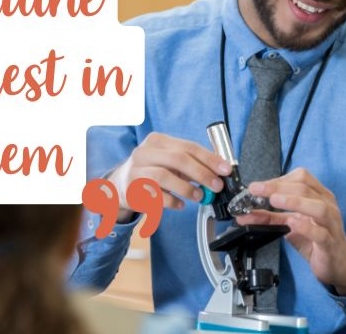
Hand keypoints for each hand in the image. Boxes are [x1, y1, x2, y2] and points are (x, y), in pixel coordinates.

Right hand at [109, 132, 232, 222]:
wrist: (120, 185)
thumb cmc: (152, 170)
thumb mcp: (169, 161)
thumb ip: (191, 163)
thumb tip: (219, 171)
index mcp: (158, 141)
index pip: (188, 146)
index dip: (209, 158)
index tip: (225, 169)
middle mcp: (145, 152)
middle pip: (178, 159)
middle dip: (202, 173)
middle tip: (216, 186)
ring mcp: (136, 170)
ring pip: (165, 176)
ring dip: (186, 188)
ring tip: (199, 196)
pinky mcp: (132, 189)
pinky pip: (155, 196)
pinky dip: (172, 201)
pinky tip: (180, 205)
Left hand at [235, 167, 345, 295]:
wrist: (339, 263)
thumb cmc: (316, 239)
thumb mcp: (291, 225)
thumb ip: (270, 218)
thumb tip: (245, 215)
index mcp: (319, 195)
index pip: (301, 178)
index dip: (278, 179)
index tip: (257, 186)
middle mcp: (327, 205)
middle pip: (305, 188)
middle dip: (278, 187)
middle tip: (257, 190)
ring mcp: (331, 224)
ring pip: (318, 206)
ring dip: (294, 201)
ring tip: (275, 200)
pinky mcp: (330, 243)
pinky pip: (320, 233)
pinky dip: (305, 227)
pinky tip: (292, 223)